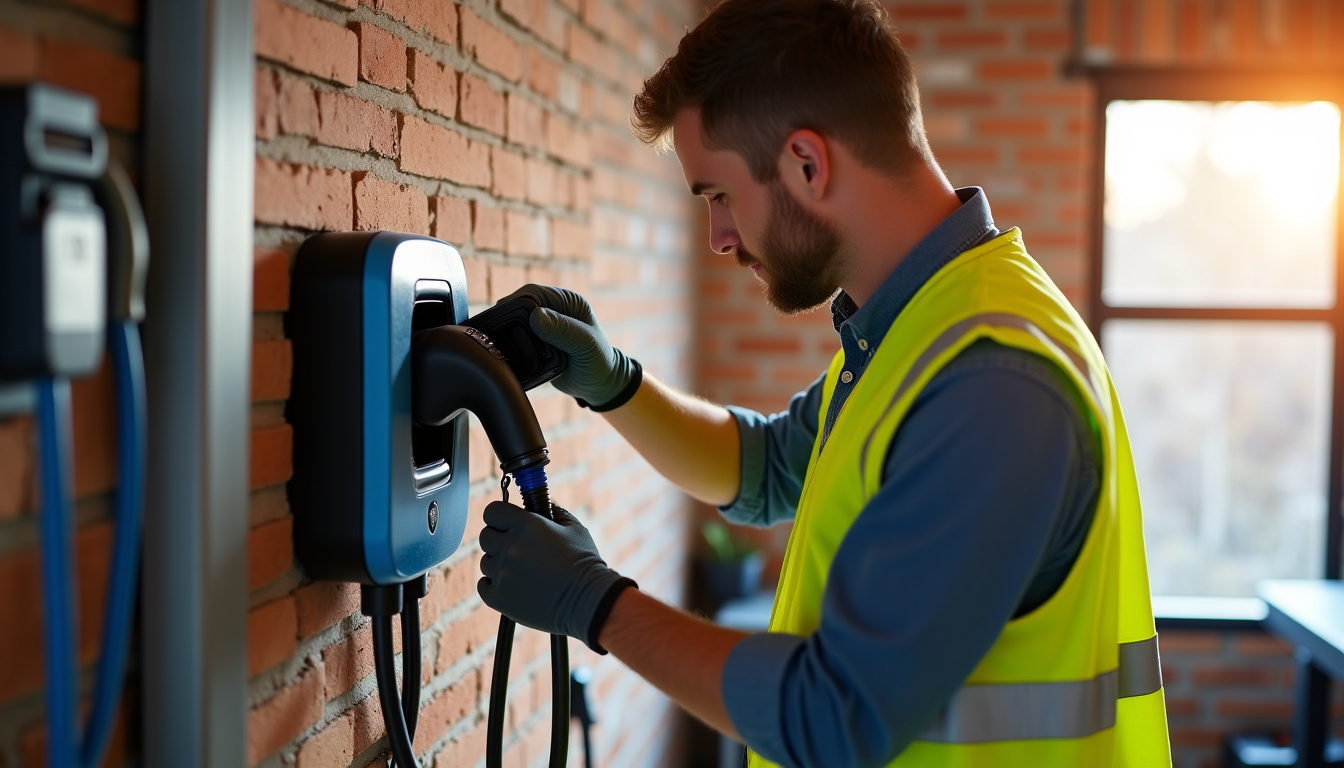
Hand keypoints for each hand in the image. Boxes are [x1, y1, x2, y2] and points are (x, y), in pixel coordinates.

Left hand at [477, 501, 635, 651]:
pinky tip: (516, 585)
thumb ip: (553, 511)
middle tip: (518, 549)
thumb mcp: (574, 528)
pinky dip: (495, 585)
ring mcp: (502, 573)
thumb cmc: (584, 563)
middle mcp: (510, 547)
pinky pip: (484, 585)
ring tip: (525, 572)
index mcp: (526, 525)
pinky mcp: (499, 598)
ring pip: (486, 562)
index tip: (506, 523)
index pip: (492, 511)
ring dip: (500, 564)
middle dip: (499, 540)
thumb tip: (542, 501)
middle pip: (486, 536)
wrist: (588, 602)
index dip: (499, 516)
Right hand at [499, 285, 640, 409]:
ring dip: (506, 333)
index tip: (504, 320)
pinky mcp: (534, 340)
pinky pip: (514, 337)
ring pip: (513, 322)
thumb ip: (563, 330)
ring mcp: (542, 325)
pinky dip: (509, 345)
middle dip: (508, 319)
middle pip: (518, 306)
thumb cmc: (599, 362)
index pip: (533, 293)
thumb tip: (536, 317)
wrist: (598, 385)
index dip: (515, 303)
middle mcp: (552, 309)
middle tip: (498, 337)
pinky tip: (506, 354)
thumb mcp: (585, 345)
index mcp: (567, 301)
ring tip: (499, 346)